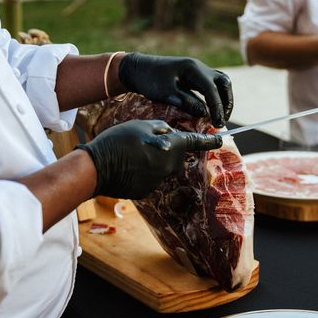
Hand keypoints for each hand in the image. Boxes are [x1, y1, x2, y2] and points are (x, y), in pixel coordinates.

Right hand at [77, 120, 221, 198]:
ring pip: (161, 167)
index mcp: (171, 146)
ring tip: (132, 155)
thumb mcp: (140, 125)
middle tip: (145, 142)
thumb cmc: (118, 141)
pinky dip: (142, 172)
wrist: (97, 168)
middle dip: (167, 149)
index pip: (195, 142)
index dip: (209, 140)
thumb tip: (170, 133)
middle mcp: (170, 165)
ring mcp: (160, 180)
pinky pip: (150, 178)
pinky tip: (127, 167)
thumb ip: (160, 128)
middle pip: (175, 155)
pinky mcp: (148, 191)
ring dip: (153, 160)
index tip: (221, 139)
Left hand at [118, 53, 232, 127]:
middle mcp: (199, 67)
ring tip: (220, 117)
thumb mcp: (165, 93)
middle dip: (227, 102)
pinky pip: (214, 85)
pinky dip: (217, 97)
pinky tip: (212, 111)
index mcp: (192, 68)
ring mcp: (199, 70)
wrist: (139, 69)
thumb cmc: (150, 80)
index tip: (218, 123)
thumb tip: (205, 113)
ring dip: (224, 100)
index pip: (211, 89)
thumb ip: (185, 102)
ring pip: (221, 83)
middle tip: (222, 120)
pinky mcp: (196, 76)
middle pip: (224, 82)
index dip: (217, 107)